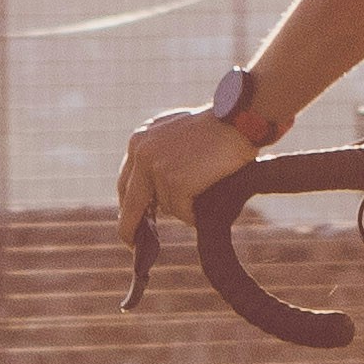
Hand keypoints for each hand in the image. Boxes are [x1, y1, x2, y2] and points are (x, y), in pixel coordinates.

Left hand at [115, 107, 257, 238]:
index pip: (125, 181)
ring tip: (205, 190)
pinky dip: (195, 213)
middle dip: (131, 226)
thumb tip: (156, 192)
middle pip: (130, 202)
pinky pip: (182, 212)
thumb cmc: (218, 126)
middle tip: (134, 243)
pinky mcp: (174, 181)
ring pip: (166, 206)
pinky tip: (208, 200)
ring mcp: (156, 167)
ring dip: (184, 207)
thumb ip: (161, 156)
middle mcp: (141, 152)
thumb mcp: (178, 134)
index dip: (128, 204)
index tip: (131, 221)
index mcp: (140, 140)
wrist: (238, 120)